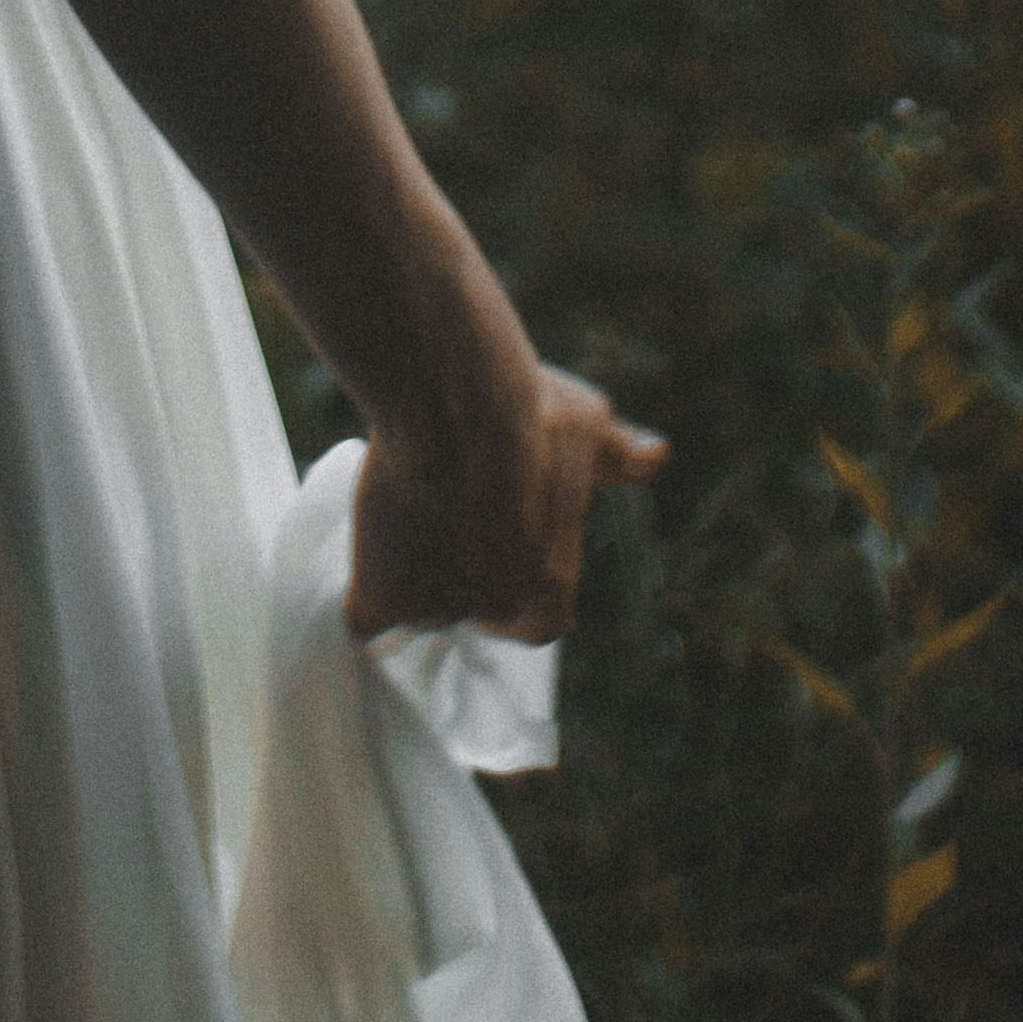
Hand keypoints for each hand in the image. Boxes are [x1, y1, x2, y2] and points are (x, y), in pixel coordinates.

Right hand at [345, 361, 668, 646]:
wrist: (457, 404)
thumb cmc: (528, 411)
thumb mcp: (586, 426)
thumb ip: (620, 454)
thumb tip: (658, 456)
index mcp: (550, 596)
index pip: (531, 616)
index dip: (509, 575)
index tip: (491, 536)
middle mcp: (498, 615)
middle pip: (466, 608)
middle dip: (454, 568)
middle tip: (441, 512)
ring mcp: (439, 611)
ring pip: (417, 606)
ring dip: (410, 571)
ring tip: (408, 508)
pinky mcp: (385, 597)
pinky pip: (365, 618)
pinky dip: (363, 595)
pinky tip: (368, 554)